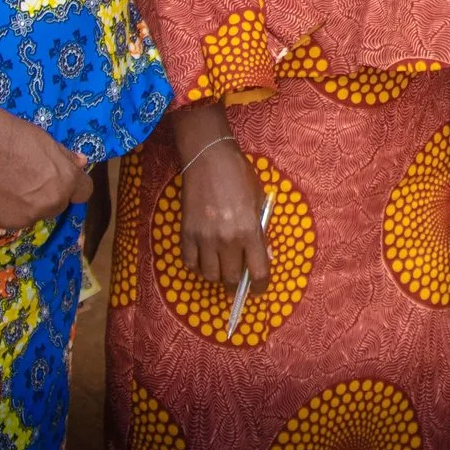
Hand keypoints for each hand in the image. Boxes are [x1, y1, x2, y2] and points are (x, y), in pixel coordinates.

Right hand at [0, 109, 92, 232]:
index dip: (73, 186)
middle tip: (27, 178)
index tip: (61, 180)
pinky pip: (9, 218)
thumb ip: (65, 157)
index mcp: (66, 181)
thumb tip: (81, 163)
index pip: (84, 193)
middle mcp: (51, 203)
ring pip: (33, 213)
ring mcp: (27, 217)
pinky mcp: (3, 224)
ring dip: (26, 204)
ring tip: (6, 184)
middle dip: (47, 195)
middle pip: (57, 205)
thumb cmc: (12, 135)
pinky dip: (4, 209)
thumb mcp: (46, 141)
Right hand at [179, 135, 270, 292]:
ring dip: (217, 276)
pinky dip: (197, 266)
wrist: (209, 159)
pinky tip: (203, 260)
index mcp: (250, 231)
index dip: (259, 287)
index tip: (258, 289)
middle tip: (238, 282)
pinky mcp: (187, 234)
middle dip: (237, 285)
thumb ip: (260, 229)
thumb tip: (263, 255)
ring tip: (221, 269)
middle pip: (231, 279)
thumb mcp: (259, 201)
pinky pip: (190, 263)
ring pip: (210, 275)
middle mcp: (227, 239)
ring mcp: (204, 238)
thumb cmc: (239, 176)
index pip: (258, 272)